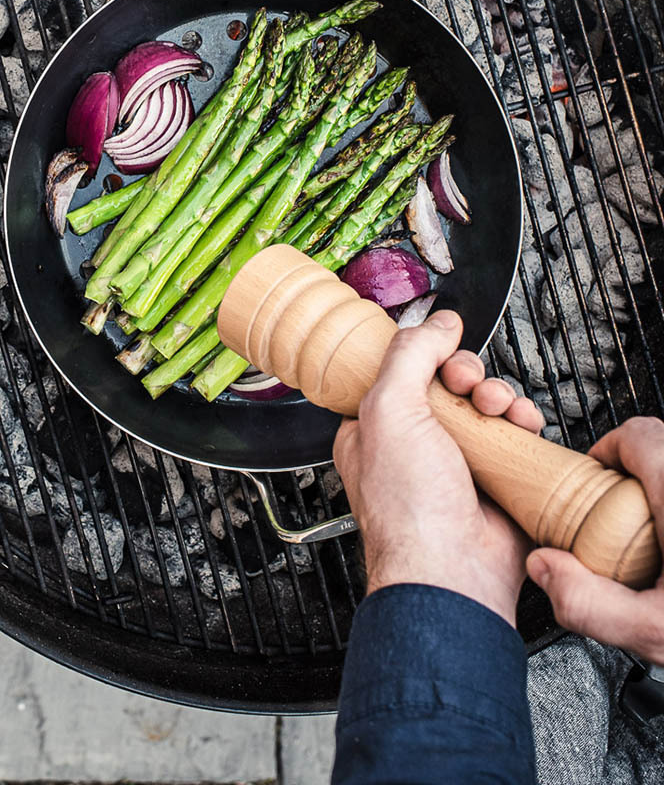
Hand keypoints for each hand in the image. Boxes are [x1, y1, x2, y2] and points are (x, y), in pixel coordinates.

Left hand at [333, 309, 543, 625]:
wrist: (452, 572)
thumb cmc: (407, 507)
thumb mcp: (389, 409)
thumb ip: (410, 355)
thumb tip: (437, 320)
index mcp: (372, 429)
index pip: (399, 373)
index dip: (422, 357)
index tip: (436, 353)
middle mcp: (411, 445)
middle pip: (446, 383)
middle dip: (464, 375)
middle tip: (465, 386)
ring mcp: (453, 462)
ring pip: (482, 405)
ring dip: (495, 395)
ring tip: (493, 407)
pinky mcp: (493, 478)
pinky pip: (511, 435)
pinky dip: (520, 422)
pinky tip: (519, 424)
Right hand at [527, 418, 663, 662]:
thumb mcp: (656, 632)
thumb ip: (589, 604)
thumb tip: (544, 571)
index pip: (638, 434)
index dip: (608, 449)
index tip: (595, 475)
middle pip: (661, 446)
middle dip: (632, 472)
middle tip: (616, 511)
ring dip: (657, 492)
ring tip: (649, 535)